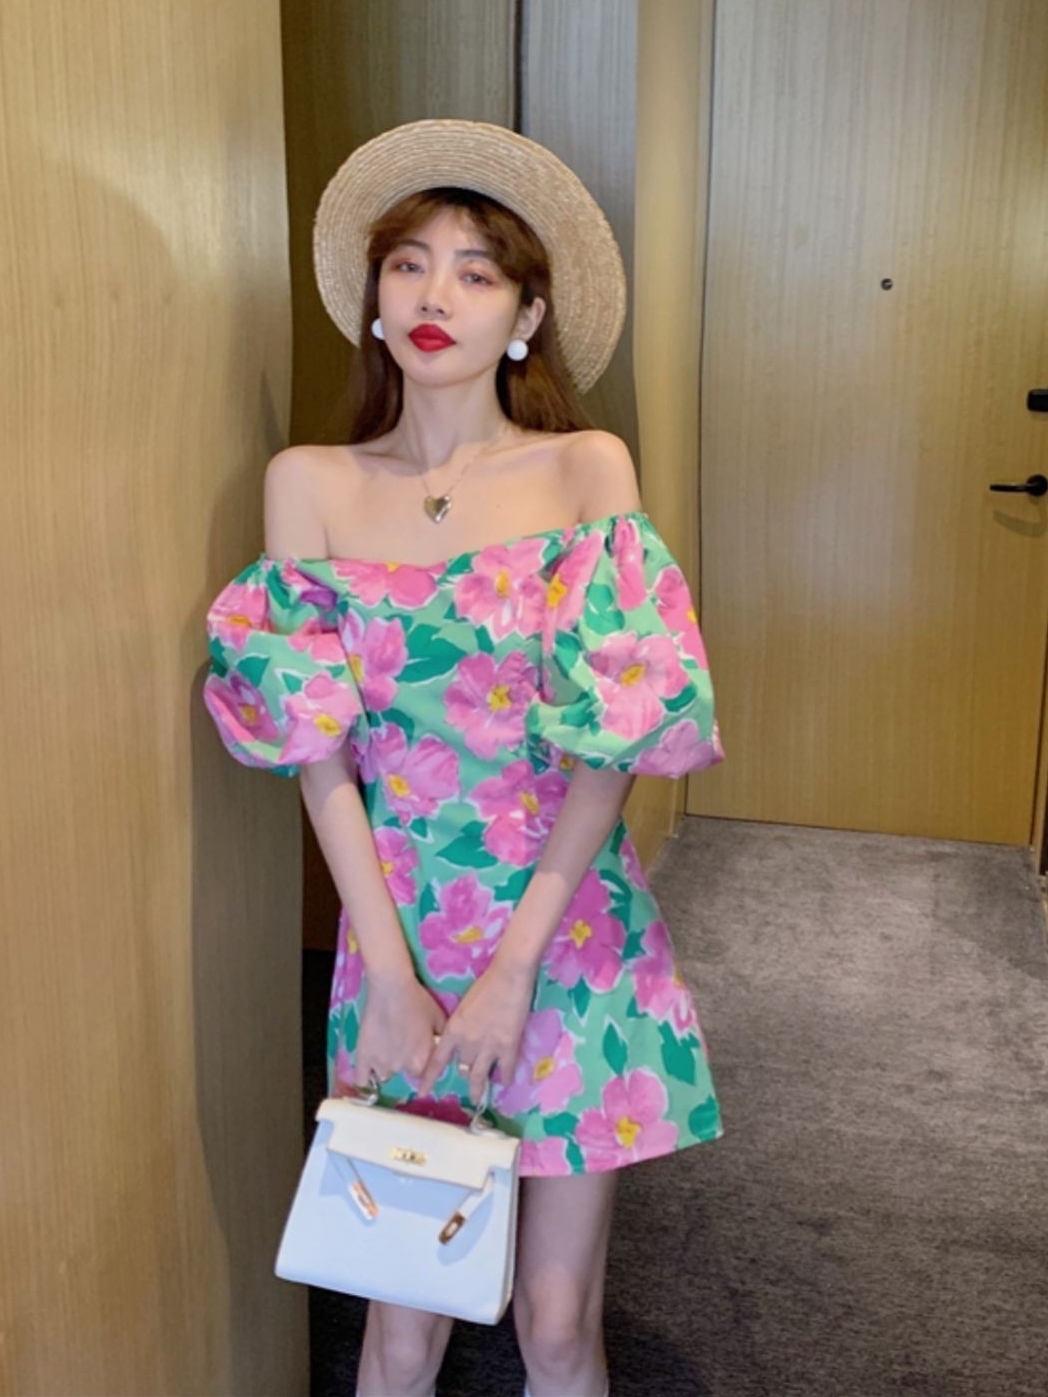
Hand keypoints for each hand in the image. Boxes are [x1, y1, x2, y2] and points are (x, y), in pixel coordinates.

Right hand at [354, 971, 446, 1089]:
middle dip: (404, 1062)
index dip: (420, 1064)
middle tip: (400, 1043)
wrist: (391, 987)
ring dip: (386, 1065)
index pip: (423, 1074)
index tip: (417, 1054)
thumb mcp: (438, 1018)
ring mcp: (380, 1064)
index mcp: (422, 1060)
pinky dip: (366, 1078)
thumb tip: (442, 1049)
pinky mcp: (363, 1057)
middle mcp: (402, 1067)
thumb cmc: (417, 1000)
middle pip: (403, 1073)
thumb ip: (441, 1039)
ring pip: (384, 1075)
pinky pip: (362, 1080)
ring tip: (384, 1047)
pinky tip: (368, 1070)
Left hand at [417, 956, 535, 1105]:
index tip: (422, 1092)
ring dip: (478, 1088)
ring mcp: (488, 1047)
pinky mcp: (508, 1047)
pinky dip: (505, 1078)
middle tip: (466, 1079)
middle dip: (463, 1072)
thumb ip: (459, 1026)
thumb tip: (460, 1037)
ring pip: (479, 1076)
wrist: (508, 977)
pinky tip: (505, 1081)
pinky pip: (505, 1071)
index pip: (436, 1061)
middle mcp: (467, 1043)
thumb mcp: (464, 1006)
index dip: (428, 1079)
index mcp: (453, 1030)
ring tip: (477, 1097)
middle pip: (461, 1068)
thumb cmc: (485, 985)